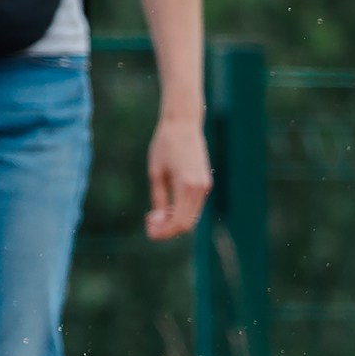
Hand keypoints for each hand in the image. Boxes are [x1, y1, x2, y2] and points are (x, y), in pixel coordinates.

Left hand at [146, 115, 211, 240]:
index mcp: (186, 185)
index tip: (148, 226)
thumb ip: (159, 198)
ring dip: (174, 221)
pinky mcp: (205, 184)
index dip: (163, 231)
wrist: (184, 124)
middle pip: (187, 224)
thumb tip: (158, 220)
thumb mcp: (156, 173)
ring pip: (191, 217)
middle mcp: (200, 188)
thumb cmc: (165, 145)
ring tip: (156, 214)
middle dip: (168, 229)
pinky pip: (194, 207)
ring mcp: (205, 186)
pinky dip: (181, 212)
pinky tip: (167, 207)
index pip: (179, 222)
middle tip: (150, 222)